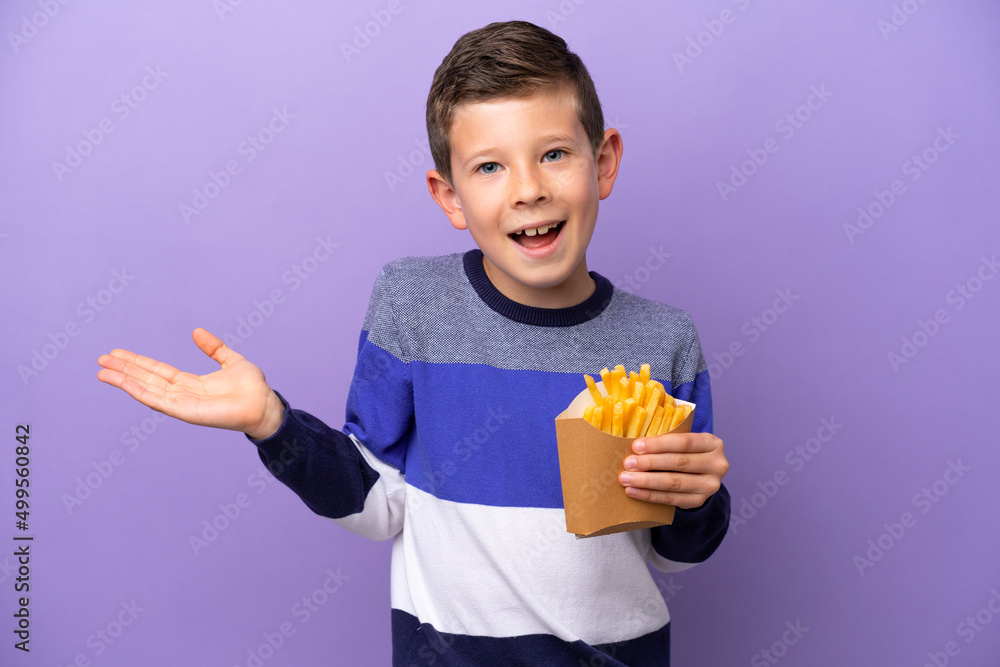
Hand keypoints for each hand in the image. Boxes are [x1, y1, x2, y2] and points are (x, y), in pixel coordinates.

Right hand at [96, 328, 284, 439]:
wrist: (264, 403)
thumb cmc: (252, 387)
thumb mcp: (230, 360)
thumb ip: (213, 347)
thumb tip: (197, 332)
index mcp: (190, 384)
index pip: (157, 371)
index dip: (137, 362)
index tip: (117, 354)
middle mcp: (182, 394)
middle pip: (146, 380)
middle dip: (124, 370)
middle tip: (101, 360)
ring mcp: (182, 404)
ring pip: (146, 390)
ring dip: (124, 380)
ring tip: (102, 371)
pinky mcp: (185, 412)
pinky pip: (157, 401)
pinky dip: (138, 391)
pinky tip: (123, 382)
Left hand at [618, 432, 728, 508]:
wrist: (699, 476)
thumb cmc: (684, 453)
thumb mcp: (683, 443)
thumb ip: (665, 441)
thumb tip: (634, 446)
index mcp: (712, 443)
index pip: (684, 442)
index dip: (659, 444)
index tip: (636, 446)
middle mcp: (717, 464)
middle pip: (679, 463)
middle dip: (650, 463)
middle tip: (628, 463)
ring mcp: (710, 485)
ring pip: (674, 483)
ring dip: (646, 481)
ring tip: (626, 479)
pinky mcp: (699, 501)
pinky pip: (671, 499)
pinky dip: (649, 495)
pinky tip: (633, 491)